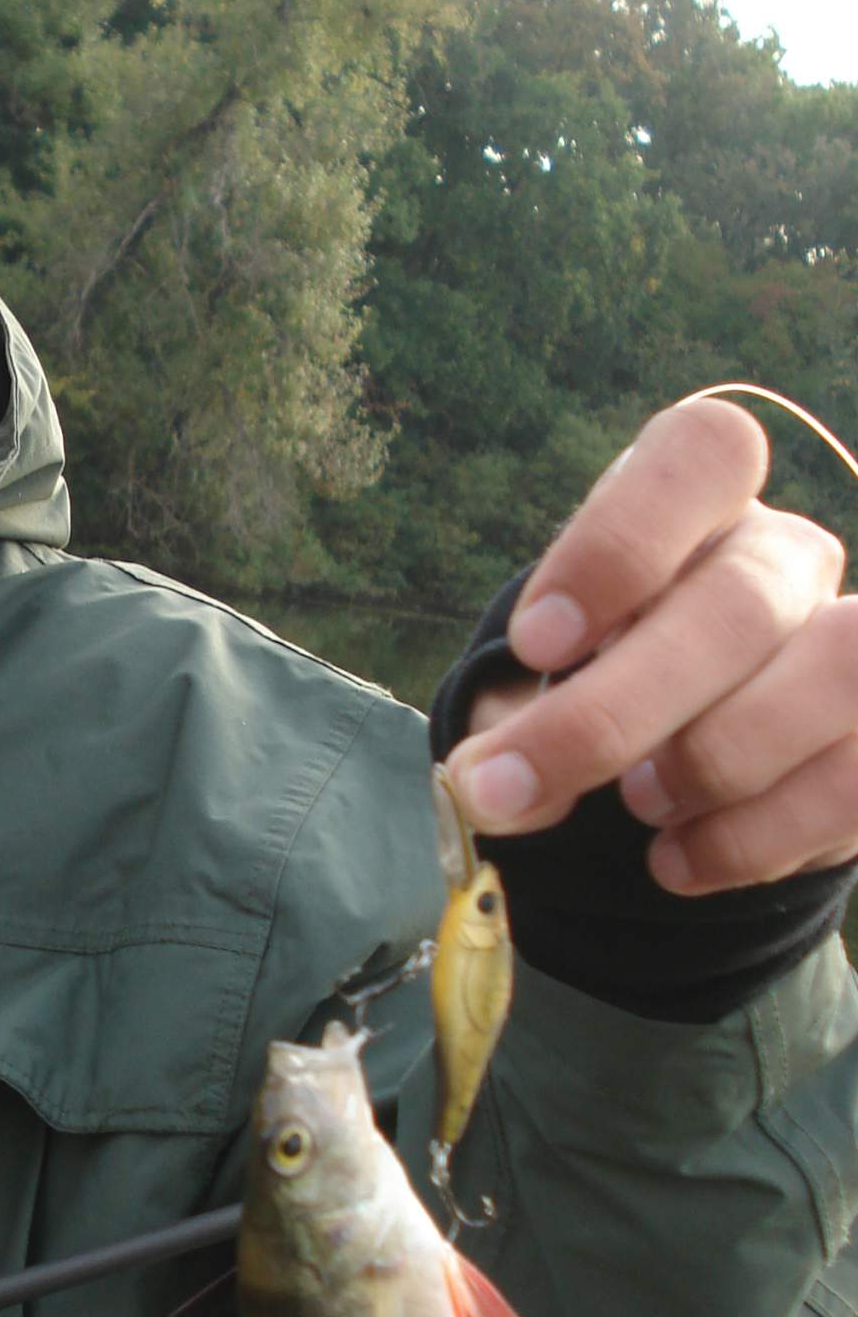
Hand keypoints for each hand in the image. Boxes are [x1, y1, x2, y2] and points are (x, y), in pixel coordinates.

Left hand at [444, 398, 857, 892]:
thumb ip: (514, 723)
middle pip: (740, 603)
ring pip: (834, 672)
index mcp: (696, 506)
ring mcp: (851, 639)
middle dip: (613, 713)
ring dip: (715, 761)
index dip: (620, 543)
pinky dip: (752, 838)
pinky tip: (676, 862)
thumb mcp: (536, 688)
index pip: (704, 454)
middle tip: (509, 788)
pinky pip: (853, 780)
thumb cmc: (593, 691)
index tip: (536, 644)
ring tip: (637, 807)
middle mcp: (783, 559)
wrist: (672, 759)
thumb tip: (494, 787)